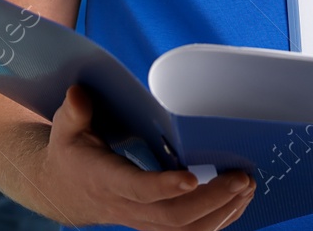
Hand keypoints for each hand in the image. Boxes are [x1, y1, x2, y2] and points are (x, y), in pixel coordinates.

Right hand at [34, 84, 255, 229]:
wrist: (64, 190)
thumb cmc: (72, 152)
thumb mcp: (65, 128)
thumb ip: (74, 111)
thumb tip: (79, 94)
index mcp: (105, 180)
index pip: (137, 189)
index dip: (163, 187)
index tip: (191, 178)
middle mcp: (126, 206)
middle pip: (172, 216)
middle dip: (211, 200)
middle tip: (242, 178)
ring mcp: (142, 220)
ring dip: (221, 213)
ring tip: (248, 188)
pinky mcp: (155, 224)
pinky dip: (218, 221)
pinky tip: (238, 201)